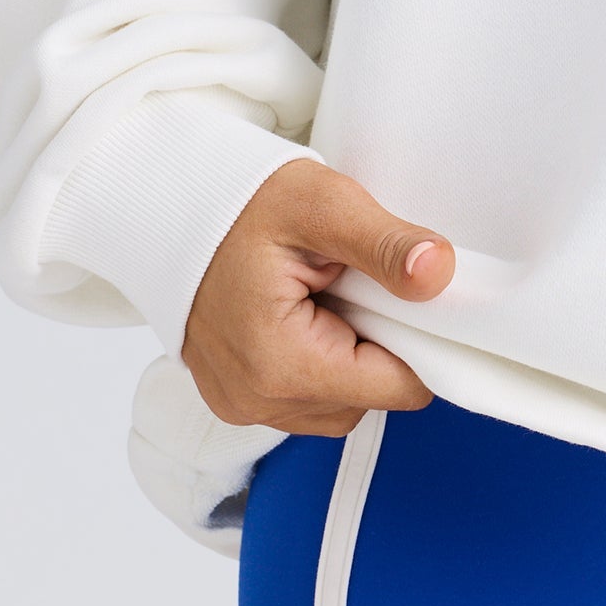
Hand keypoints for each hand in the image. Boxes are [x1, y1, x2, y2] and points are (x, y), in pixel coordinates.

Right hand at [181, 160, 454, 434]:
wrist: (168, 206)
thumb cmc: (239, 201)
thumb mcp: (323, 204)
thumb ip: (385, 244)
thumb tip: (438, 272)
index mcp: (280, 364)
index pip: (397, 388)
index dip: (420, 341)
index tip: (406, 294)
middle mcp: (256, 400)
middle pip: (369, 400)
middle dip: (381, 345)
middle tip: (358, 284)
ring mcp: (241, 404)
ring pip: (340, 405)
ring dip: (350, 358)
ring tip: (327, 295)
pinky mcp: (236, 397)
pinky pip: (305, 400)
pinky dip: (320, 363)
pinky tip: (306, 313)